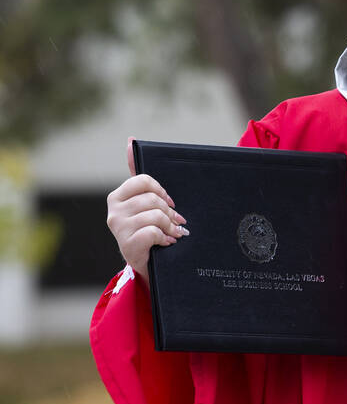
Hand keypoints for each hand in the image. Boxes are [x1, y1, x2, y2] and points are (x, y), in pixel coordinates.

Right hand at [105, 137, 187, 282]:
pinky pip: (153, 231)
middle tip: (176, 222)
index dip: (161, 191)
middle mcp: (113, 211)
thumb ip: (138, 175)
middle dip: (170, 211)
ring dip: (170, 226)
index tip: (170, 202)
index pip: (143, 181)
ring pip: (155, 215)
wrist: (148, 263)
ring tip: (172, 233)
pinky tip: (166, 242)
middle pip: (152, 199)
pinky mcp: (127, 244)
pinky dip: (165, 237)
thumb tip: (131, 140)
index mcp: (117, 197)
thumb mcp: (145, 202)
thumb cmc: (148, 229)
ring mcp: (118, 228)